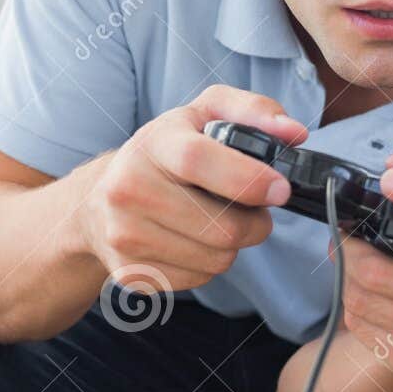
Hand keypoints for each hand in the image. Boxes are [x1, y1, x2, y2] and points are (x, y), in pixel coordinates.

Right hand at [81, 85, 308, 293]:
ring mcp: (125, 235)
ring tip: (219, 221)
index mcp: (152, 144)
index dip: (248, 179)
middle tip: (253, 209)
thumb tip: (293, 132)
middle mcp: (129, 189)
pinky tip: (194, 241)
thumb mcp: (203, 115)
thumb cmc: (163, 154)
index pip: (198, 161)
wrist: (99, 202)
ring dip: (234, 245)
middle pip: (220, 227)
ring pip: (217, 259)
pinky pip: (199, 279)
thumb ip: (253, 111)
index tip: (279, 190)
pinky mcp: (131, 272)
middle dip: (255, 222)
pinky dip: (209, 264)